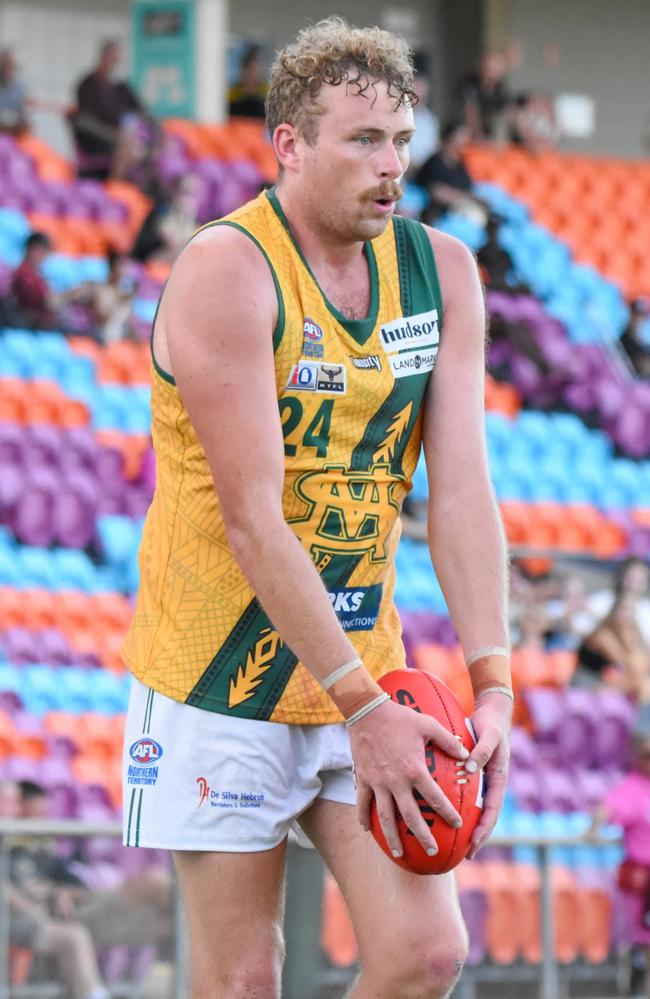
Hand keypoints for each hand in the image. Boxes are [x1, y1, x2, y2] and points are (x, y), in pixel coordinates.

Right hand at [349, 698, 469, 857]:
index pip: (435, 798)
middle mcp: (396, 781)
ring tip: (398, 853)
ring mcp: (378, 782)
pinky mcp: (363, 779)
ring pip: (385, 817)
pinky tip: (368, 830)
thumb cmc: (400, 717)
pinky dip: (364, 818)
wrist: (367, 711)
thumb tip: (466, 754)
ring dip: (392, 837)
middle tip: (432, 851)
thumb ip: (448, 741)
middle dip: (422, 836)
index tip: (457, 825)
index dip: (447, 813)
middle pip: (411, 816)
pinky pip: (362, 803)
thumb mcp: (428, 725)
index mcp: (415, 770)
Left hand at [465, 691, 511, 858]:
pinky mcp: (474, 776)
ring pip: (476, 809)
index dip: (484, 829)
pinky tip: (443, 814)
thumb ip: (481, 751)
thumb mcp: (489, 736)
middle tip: (465, 855)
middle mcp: (491, 784)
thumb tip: (470, 768)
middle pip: (485, 816)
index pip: (492, 811)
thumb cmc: (491, 725)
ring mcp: (483, 781)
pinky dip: (458, 807)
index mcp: (498, 779)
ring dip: (468, 826)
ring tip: (453, 844)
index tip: (474, 843)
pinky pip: (467, 795)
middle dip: (477, 837)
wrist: (493, 714)